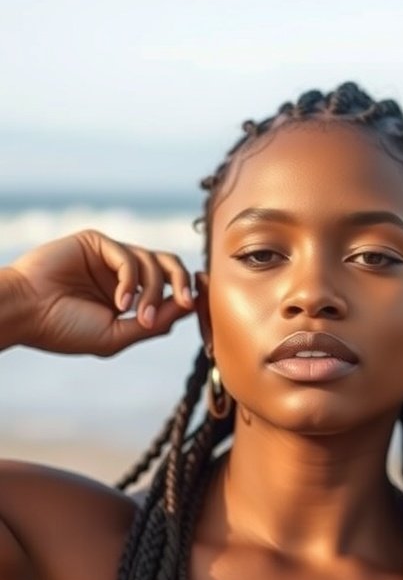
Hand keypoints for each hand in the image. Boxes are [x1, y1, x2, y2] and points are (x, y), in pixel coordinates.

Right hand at [7, 229, 194, 355]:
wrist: (26, 314)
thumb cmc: (65, 330)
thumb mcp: (116, 336)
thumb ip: (153, 323)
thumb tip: (189, 306)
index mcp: (130, 297)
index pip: (170, 289)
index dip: (189, 293)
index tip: (200, 304)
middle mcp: (123, 275)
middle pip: (169, 266)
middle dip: (183, 282)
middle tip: (185, 301)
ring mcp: (111, 257)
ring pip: (153, 262)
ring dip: (151, 292)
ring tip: (136, 316)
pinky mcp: (97, 243)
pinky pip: (129, 256)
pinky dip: (131, 281)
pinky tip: (119, 303)